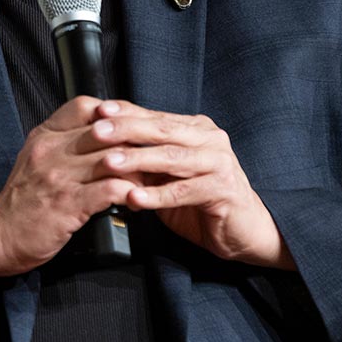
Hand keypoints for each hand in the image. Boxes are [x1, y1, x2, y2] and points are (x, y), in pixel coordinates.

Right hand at [0, 96, 139, 276]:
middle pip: (107, 132)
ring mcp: (59, 176)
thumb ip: (63, 142)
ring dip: (137, 171)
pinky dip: (129, 193)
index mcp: (44, 136)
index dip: (113, 114)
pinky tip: (134, 200)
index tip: (127, 129)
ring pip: (114, 159)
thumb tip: (101, 132)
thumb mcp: (36, 159)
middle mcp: (51, 150)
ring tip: (146, 180)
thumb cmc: (23, 201)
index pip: (85, 106)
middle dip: (134, 144)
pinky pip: (111, 189)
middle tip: (150, 156)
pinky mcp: (68, 204)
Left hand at [92, 101, 295, 269]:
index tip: (98, 112)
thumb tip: (105, 148)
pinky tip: (135, 198)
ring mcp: (219, 162)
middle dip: (127, 129)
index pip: (155, 116)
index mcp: (195, 129)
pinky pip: (184, 191)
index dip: (126, 113)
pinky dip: (157, 195)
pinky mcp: (224, 189)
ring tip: (110, 163)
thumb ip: (144, 159)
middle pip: (162, 130)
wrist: (244, 230)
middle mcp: (209, 139)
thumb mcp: (168, 175)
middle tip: (97, 132)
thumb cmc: (202, 200)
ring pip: (172, 157)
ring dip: (138, 159)